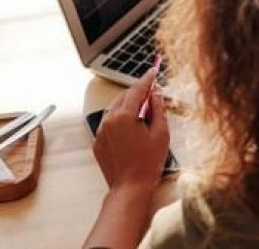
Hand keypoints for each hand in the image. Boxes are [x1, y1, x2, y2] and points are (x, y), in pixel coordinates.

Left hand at [93, 68, 169, 193]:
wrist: (130, 187)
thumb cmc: (148, 162)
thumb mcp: (161, 132)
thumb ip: (158, 109)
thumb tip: (156, 94)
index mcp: (124, 116)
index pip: (136, 90)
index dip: (147, 79)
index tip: (153, 71)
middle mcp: (108, 121)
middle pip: (124, 97)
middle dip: (138, 93)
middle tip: (153, 93)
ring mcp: (101, 132)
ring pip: (115, 108)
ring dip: (128, 105)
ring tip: (144, 112)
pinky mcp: (98, 142)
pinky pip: (109, 122)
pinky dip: (120, 119)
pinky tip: (133, 127)